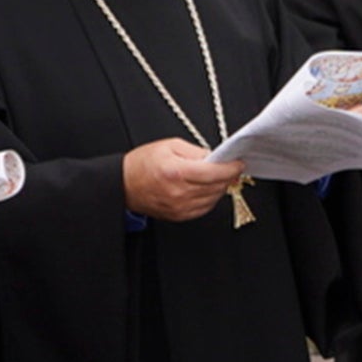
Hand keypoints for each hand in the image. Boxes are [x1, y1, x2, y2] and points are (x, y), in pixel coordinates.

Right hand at [123, 138, 247, 222]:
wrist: (123, 184)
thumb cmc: (143, 164)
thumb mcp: (169, 146)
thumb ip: (196, 150)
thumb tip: (216, 157)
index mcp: (176, 172)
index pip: (215, 172)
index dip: (231, 168)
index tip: (238, 163)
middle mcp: (179, 192)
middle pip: (217, 186)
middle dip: (227, 176)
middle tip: (230, 167)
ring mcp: (180, 206)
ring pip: (214, 197)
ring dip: (219, 187)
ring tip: (215, 176)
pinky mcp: (180, 215)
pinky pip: (205, 207)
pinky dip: (210, 197)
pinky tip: (205, 188)